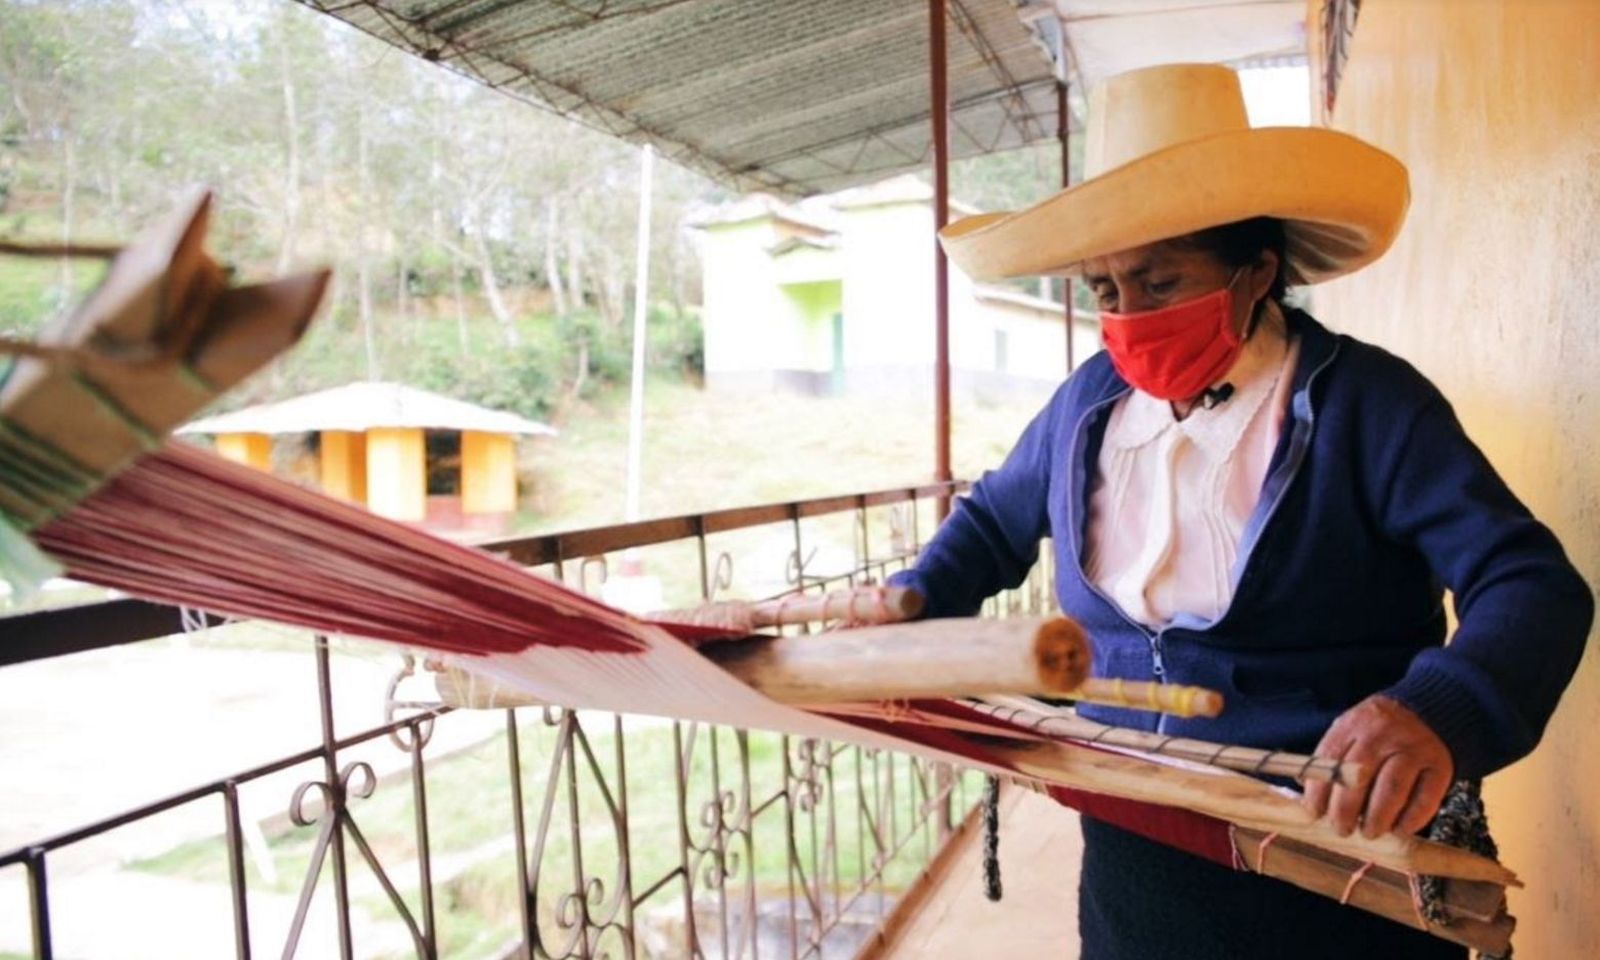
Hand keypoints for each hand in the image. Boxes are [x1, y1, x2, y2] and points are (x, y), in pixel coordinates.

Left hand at [1302, 694, 1452, 838]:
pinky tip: (1399, 830)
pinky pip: (1425, 798)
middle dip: (1345, 809)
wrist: (1428, 712)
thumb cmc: (1378, 733)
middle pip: (1358, 776)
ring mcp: (1413, 749)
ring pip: (1391, 788)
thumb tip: (1309, 798)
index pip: (1329, 759)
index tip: (1315, 813)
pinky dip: (1411, 819)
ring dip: (1377, 817)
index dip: (1320, 790)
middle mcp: (1383, 734)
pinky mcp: (1440, 766)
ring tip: (1369, 832)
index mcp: (1354, 724)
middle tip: (1341, 829)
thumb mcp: (1350, 733)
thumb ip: (1331, 761)